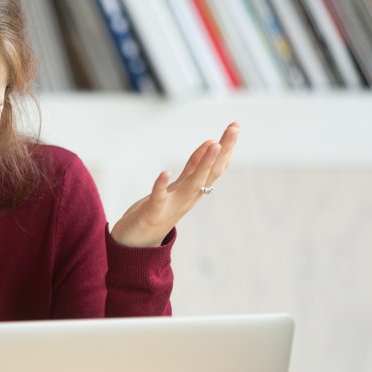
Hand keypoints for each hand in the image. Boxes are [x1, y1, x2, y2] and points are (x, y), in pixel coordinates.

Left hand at [110, 122, 237, 246]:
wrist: (136, 245)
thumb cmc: (158, 212)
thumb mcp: (178, 187)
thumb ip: (193, 168)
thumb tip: (210, 143)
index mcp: (193, 191)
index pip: (215, 167)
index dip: (226, 148)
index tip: (235, 126)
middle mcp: (188, 198)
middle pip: (210, 172)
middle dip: (223, 150)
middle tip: (234, 128)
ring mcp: (172, 205)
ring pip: (192, 183)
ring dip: (203, 164)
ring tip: (213, 144)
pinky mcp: (153, 212)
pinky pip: (159, 197)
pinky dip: (161, 185)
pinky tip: (165, 172)